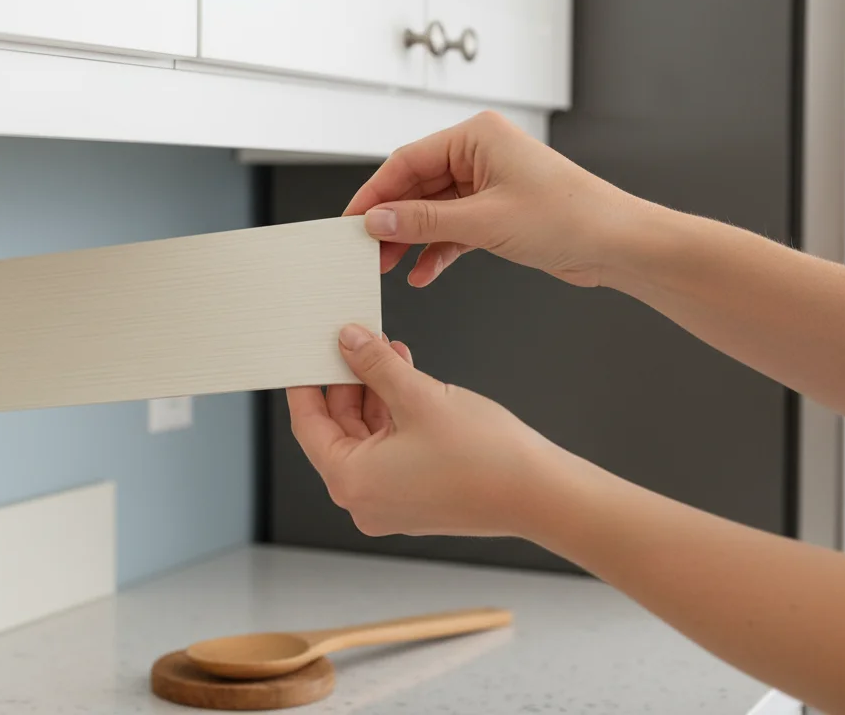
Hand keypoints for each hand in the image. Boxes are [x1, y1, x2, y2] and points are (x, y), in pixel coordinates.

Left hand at [286, 324, 585, 538]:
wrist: (540, 494)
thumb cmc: (485, 456)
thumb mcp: (418, 396)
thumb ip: (376, 365)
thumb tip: (349, 341)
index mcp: (352, 481)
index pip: (309, 425)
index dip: (307, 384)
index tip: (304, 355)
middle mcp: (364, 500)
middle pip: (338, 431)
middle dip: (347, 383)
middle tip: (354, 342)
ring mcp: (390, 503)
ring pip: (367, 439)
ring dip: (375, 394)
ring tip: (387, 352)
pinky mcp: (414, 498)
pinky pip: (389, 452)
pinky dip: (394, 417)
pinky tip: (406, 380)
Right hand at [346, 111, 649, 287]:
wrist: (616, 244)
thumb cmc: (568, 217)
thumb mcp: (484, 221)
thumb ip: (425, 221)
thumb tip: (378, 220)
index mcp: (477, 136)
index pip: (407, 160)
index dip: (374, 193)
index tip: (350, 221)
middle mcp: (480, 154)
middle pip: (416, 186)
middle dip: (391, 221)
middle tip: (364, 250)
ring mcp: (489, 184)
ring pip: (433, 211)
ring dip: (411, 239)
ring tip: (387, 266)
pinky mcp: (498, 213)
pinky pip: (454, 229)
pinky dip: (438, 250)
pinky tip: (422, 273)